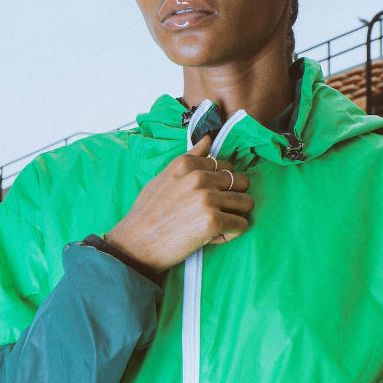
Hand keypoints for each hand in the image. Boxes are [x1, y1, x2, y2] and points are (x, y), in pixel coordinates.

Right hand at [104, 135, 253, 272]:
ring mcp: (207, 198)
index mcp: (187, 163)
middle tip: (212, 213)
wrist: (135, 244)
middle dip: (232, 199)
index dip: (219, 185)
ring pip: (246, 203)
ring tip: (212, 225)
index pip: (226, 166)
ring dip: (233, 216)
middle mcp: (199, 177)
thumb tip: (208, 138)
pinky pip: (242, 225)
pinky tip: (211, 237)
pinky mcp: (213, 221)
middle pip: (242, 182)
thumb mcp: (164, 177)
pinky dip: (230, 234)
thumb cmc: (148, 213)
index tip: (202, 199)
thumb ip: (190, 157)